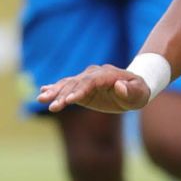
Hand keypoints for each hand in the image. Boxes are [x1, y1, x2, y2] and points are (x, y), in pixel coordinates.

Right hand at [37, 64, 153, 113]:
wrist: (133, 88)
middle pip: (76, 83)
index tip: (70, 100)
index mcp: (108, 75)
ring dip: (54, 91)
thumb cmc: (138, 92)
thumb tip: (119, 86)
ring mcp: (86, 79)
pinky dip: (55, 88)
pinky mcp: (81, 86)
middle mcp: (94, 74)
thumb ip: (130, 91)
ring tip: (41, 99)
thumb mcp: (140, 94)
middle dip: (63, 94)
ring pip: (68, 84)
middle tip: (51, 105)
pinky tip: (42, 92)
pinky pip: (66, 86)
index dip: (80, 90)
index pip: (91, 82)